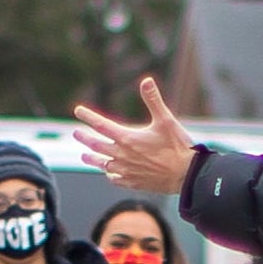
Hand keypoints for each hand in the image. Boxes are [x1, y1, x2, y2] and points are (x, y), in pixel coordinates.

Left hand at [71, 76, 198, 196]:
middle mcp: (123, 155)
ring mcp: (127, 171)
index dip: (88, 116)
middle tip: (76, 133)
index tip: (78, 111)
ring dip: (92, 159)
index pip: (101, 125)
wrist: (186, 176)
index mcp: (128, 138)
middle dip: (85, 138)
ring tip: (84, 156)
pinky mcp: (133, 183)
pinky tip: (109, 173)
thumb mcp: (166, 120)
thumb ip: (153, 100)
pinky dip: (109, 174)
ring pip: (103, 165)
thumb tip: (145, 80)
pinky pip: (115, 179)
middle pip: (97, 146)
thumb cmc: (178, 147)